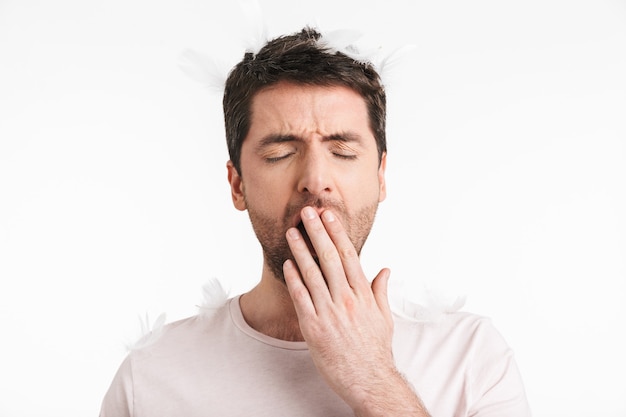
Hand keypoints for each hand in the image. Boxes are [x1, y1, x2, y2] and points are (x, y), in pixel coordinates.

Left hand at [284, 206, 427, 415]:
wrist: (369, 381)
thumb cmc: (376, 350)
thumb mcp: (385, 318)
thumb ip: (381, 291)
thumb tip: (384, 269)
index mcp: (364, 294)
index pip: (349, 255)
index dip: (337, 233)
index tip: (329, 216)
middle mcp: (347, 299)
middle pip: (329, 258)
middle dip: (317, 232)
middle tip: (307, 213)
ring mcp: (330, 313)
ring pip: (312, 274)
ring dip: (301, 250)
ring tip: (292, 232)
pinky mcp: (313, 328)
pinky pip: (301, 297)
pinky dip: (294, 279)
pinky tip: (288, 264)